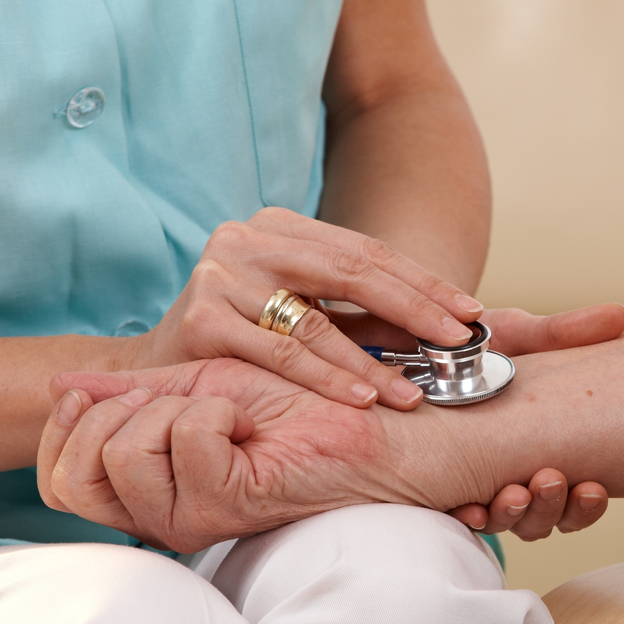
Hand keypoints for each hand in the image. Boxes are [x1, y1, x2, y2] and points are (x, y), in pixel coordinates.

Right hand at [38, 358, 415, 552]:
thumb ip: (127, 391)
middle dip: (117, 416)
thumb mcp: (191, 386)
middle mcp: (160, 520)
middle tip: (180, 401)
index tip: (103, 394)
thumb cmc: (288, 405)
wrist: (355, 416)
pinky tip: (249, 422)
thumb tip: (56, 385)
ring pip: (124, 454)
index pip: (59, 486)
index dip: (64, 432)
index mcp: (146, 498)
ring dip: (175, 408)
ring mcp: (191, 520)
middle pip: (78, 475)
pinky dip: (216, 410)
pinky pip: (185, 439)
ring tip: (224, 414)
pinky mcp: (227, 504)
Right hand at [122, 208, 484, 411]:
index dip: (424, 282)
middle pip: (352, 271)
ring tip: (416, 392)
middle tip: (460, 341)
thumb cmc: (241, 346)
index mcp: (278, 226)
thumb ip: (366, 319)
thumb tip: (449, 329)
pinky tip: (364, 397)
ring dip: (374, 361)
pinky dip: (328, 378)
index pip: (367, 251)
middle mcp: (247, 239)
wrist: (152, 376)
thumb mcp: (306, 315)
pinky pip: (283, 354)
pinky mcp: (203, 319)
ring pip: (318, 318)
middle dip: (415, 309)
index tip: (471, 313)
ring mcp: (221, 275)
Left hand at [356, 305, 623, 535]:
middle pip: (541, 520)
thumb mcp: (517, 335)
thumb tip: (619, 316)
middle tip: (547, 481)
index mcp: (542, 453)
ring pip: (500, 523)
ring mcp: (470, 487)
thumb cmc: (470, 343)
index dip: (584, 504)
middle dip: (550, 508)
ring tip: (513, 494)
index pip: (575, 499)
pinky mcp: (430, 489)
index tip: (591, 486)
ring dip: (512, 516)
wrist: (408, 344)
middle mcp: (510, 478)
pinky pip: (450, 519)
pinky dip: (462, 516)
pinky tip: (465, 508)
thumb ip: (564, 333)